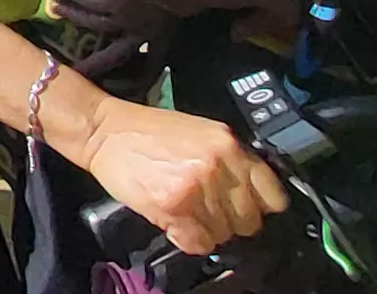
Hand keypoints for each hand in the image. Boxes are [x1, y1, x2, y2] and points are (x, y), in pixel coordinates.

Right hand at [64, 96, 286, 256]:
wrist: (104, 131)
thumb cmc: (150, 132)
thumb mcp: (202, 133)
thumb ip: (231, 159)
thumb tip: (255, 194)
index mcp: (229, 145)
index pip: (272, 195)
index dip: (261, 207)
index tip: (249, 210)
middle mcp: (218, 166)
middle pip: (249, 221)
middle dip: (232, 222)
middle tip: (211, 213)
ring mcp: (196, 188)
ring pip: (223, 234)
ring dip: (208, 231)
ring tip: (189, 214)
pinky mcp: (172, 207)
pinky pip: (198, 243)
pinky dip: (189, 240)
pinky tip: (177, 223)